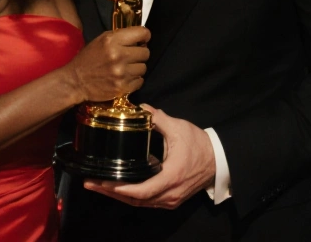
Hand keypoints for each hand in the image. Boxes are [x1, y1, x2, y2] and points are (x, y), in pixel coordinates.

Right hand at [68, 26, 149, 102]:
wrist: (76, 81)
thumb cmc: (88, 59)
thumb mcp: (100, 40)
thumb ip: (120, 37)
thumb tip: (141, 38)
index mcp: (112, 41)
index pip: (142, 33)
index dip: (144, 36)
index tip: (142, 40)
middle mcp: (119, 55)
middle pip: (146, 52)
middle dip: (140, 54)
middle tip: (131, 56)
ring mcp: (121, 73)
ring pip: (144, 68)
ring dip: (137, 68)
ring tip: (126, 68)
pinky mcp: (123, 87)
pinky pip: (140, 81)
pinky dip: (135, 80)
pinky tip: (125, 78)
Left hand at [84, 106, 215, 208]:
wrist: (220, 160)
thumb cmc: (200, 145)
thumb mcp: (179, 129)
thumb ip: (159, 118)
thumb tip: (142, 108)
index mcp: (170, 178)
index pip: (139, 191)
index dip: (118, 189)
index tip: (101, 183)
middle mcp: (169, 195)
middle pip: (135, 201)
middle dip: (111, 193)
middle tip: (91, 183)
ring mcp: (171, 200)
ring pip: (140, 203)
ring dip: (120, 196)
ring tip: (101, 186)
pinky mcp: (172, 200)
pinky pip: (148, 202)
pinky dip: (132, 196)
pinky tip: (120, 187)